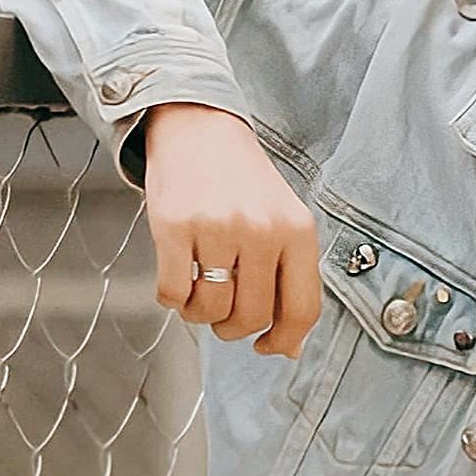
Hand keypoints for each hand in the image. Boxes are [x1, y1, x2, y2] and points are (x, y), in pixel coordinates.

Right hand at [139, 103, 322, 357]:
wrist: (199, 128)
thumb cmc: (243, 183)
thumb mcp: (282, 223)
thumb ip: (290, 281)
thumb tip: (289, 348)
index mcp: (297, 231)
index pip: (302, 309)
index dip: (284, 340)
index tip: (267, 345)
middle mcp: (261, 230)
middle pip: (250, 316)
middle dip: (233, 329)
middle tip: (223, 316)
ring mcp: (216, 227)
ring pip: (209, 309)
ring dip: (199, 314)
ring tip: (198, 292)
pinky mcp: (173, 225)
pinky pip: (172, 293)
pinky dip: (172, 300)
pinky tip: (177, 281)